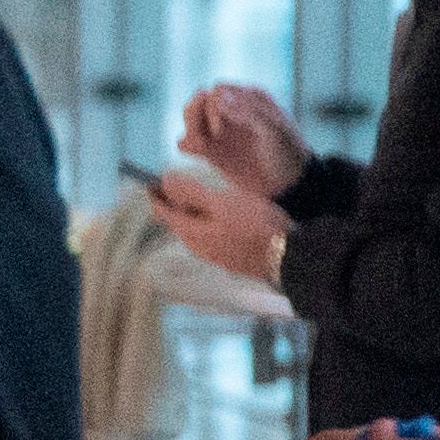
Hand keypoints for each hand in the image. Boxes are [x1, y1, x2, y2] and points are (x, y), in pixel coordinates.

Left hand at [139, 161, 288, 284]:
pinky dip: (206, 223)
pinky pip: (210, 238)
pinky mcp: (231, 259)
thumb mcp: (222, 202)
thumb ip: (191, 193)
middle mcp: (198, 248)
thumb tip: (164, 181)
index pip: (163, 213)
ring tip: (194, 198)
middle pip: (178, 223)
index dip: (156, 195)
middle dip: (172, 204)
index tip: (151, 181)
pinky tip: (218, 217)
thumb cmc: (255, 225)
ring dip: (190, 214)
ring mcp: (215, 256)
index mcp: (191, 233)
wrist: (288, 255)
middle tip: (172, 186)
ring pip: (195, 231)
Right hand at [180, 84, 309, 197]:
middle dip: (197, 114)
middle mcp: (233, 111)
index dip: (215, 105)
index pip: (219, 90)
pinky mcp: (211, 152)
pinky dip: (186, 144)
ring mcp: (221, 132)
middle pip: (199, 100)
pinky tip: (200, 154)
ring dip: (190, 128)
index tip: (224, 127)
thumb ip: (247, 111)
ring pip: (189, 118)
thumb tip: (215, 94)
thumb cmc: (288, 154)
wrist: (289, 186)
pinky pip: (186, 142)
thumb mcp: (275, 130)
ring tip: (203, 146)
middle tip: (215, 134)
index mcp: (251, 99)